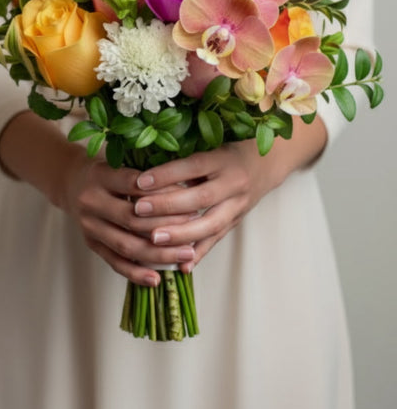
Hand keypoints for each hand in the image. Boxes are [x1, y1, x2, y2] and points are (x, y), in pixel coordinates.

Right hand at [61, 154, 196, 285]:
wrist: (72, 183)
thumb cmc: (110, 171)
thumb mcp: (124, 161)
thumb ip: (150, 175)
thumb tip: (190, 190)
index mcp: (101, 175)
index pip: (135, 185)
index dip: (164, 194)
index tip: (192, 200)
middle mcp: (90, 201)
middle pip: (132, 219)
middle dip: (167, 225)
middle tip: (196, 227)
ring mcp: (88, 225)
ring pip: (126, 245)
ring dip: (159, 254)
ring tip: (187, 254)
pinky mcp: (90, 244)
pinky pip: (115, 262)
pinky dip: (136, 273)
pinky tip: (156, 279)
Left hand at [133, 116, 327, 269]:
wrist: (269, 161)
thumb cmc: (231, 147)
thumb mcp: (212, 143)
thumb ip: (186, 154)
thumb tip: (147, 164)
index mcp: (224, 158)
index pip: (192, 166)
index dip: (166, 174)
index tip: (139, 181)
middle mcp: (234, 182)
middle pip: (200, 198)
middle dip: (168, 206)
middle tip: (138, 211)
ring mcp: (239, 204)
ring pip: (211, 224)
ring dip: (182, 235)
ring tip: (154, 240)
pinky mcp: (238, 220)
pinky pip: (218, 239)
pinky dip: (199, 253)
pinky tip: (181, 266)